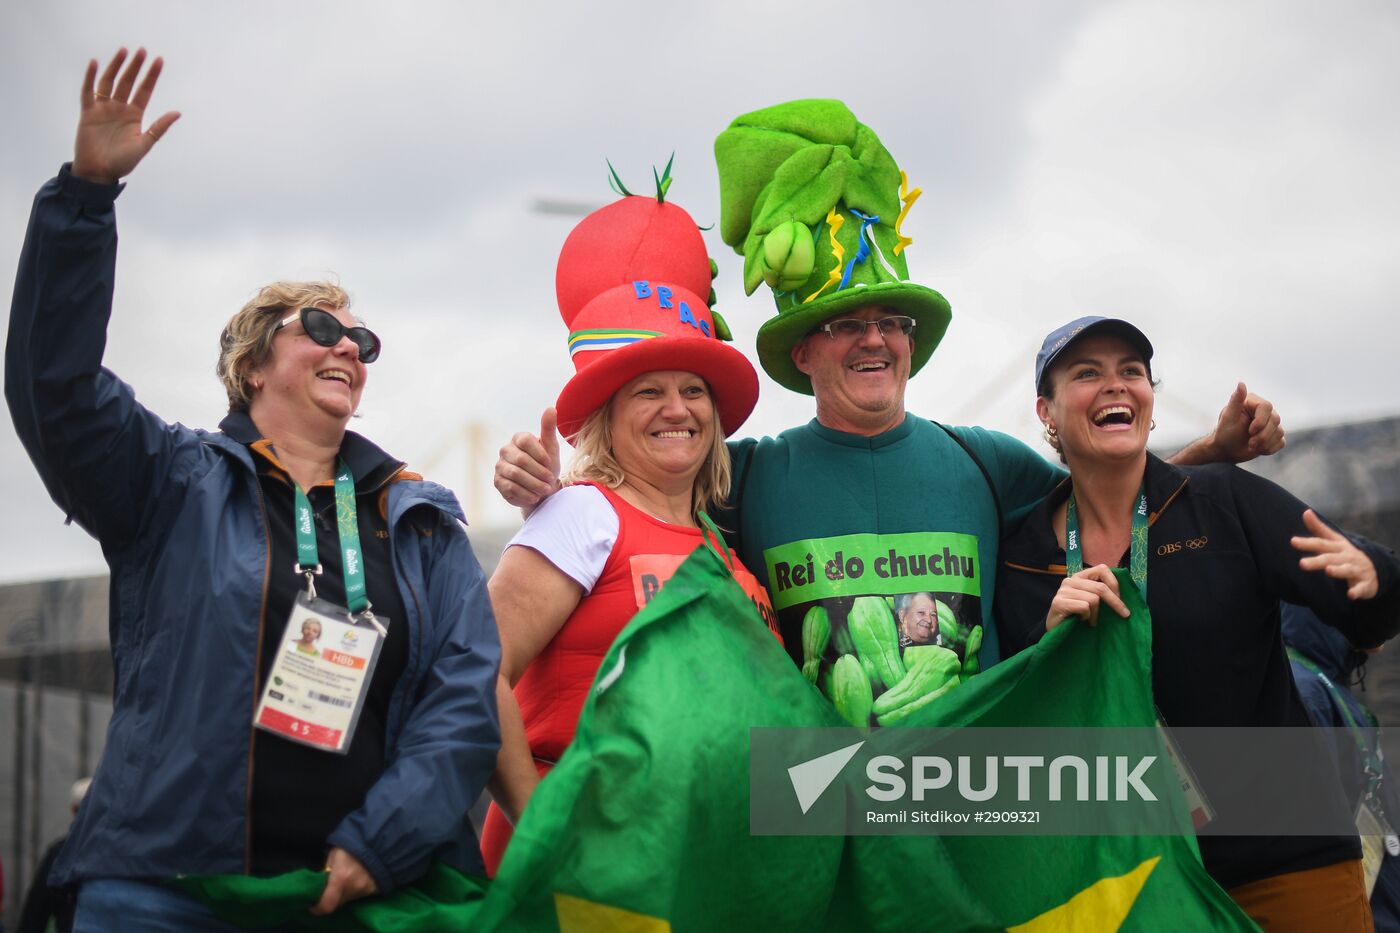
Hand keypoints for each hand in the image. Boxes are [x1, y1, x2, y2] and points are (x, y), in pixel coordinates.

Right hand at [73, 47, 179, 184]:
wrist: (99, 173)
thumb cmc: (122, 162)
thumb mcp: (144, 144)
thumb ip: (159, 128)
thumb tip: (178, 112)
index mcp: (135, 115)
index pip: (144, 91)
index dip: (151, 76)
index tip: (159, 61)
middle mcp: (119, 108)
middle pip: (128, 82)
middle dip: (135, 67)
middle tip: (142, 50)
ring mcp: (103, 109)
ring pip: (109, 82)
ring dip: (116, 67)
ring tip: (124, 51)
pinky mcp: (87, 113)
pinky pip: (88, 91)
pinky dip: (90, 77)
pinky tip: (94, 63)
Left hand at [310, 846, 377, 915]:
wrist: (379, 841)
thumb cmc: (352, 845)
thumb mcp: (334, 854)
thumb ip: (326, 871)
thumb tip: (320, 883)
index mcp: (340, 878)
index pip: (326, 906)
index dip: (317, 908)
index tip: (312, 905)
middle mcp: (353, 888)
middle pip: (337, 904)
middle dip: (330, 899)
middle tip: (328, 889)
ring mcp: (365, 890)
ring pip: (348, 899)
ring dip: (343, 893)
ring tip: (344, 879)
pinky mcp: (374, 890)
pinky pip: (360, 894)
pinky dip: (355, 889)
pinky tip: (356, 877)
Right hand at [493, 407, 561, 510]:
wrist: (541, 488)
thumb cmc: (546, 465)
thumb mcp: (551, 448)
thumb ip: (549, 429)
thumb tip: (551, 408)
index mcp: (518, 438)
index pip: (526, 441)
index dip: (540, 455)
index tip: (550, 464)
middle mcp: (506, 450)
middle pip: (521, 460)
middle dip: (539, 473)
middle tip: (550, 481)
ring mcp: (499, 466)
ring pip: (516, 475)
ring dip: (534, 484)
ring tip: (545, 490)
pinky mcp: (498, 482)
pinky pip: (511, 488)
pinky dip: (526, 494)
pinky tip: (535, 496)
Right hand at [1045, 564, 1128, 631]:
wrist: (1055, 628)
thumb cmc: (1076, 614)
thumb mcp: (1089, 599)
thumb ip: (1100, 592)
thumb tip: (1122, 593)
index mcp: (1080, 576)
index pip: (1102, 569)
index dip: (1114, 583)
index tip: (1120, 597)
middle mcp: (1070, 580)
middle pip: (1101, 588)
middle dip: (1116, 602)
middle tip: (1124, 615)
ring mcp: (1063, 591)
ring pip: (1093, 599)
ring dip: (1096, 614)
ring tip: (1092, 621)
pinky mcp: (1059, 603)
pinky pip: (1084, 607)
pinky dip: (1087, 617)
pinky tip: (1081, 620)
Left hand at [1207, 382, 1284, 462]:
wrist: (1226, 449)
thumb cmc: (1224, 432)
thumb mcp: (1228, 417)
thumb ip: (1235, 400)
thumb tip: (1241, 383)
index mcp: (1253, 402)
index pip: (1266, 407)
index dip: (1261, 420)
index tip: (1251, 431)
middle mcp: (1264, 411)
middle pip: (1276, 420)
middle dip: (1263, 435)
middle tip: (1250, 444)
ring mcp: (1271, 423)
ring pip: (1280, 432)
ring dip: (1265, 443)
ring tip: (1251, 446)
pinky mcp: (1275, 435)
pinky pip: (1281, 442)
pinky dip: (1270, 449)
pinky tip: (1258, 449)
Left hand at [1292, 509, 1378, 599]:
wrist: (1375, 569)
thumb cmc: (1347, 554)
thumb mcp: (1335, 540)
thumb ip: (1319, 528)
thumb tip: (1305, 511)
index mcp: (1338, 547)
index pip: (1321, 543)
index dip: (1307, 542)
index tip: (1292, 541)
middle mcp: (1347, 557)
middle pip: (1330, 558)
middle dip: (1317, 561)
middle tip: (1301, 564)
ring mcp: (1357, 570)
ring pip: (1347, 570)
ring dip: (1338, 570)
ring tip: (1328, 570)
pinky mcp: (1365, 584)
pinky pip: (1361, 588)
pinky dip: (1357, 591)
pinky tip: (1351, 595)